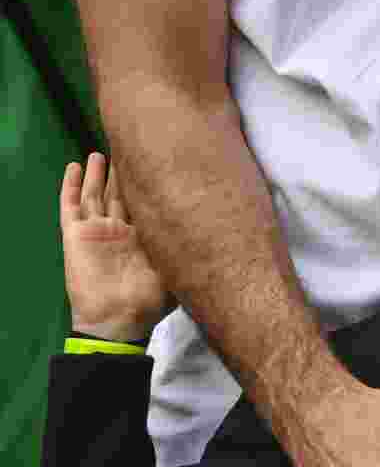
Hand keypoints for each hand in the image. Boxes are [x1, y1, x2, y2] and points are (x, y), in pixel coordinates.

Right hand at [60, 152, 174, 340]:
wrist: (119, 320)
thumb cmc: (149, 302)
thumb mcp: (177, 272)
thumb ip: (189, 253)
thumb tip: (222, 236)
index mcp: (142, 238)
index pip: (144, 204)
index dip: (147, 184)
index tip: (158, 160)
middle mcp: (120, 231)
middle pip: (119, 194)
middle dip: (122, 172)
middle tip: (129, 146)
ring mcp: (96, 231)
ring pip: (95, 194)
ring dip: (98, 174)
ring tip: (101, 151)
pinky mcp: (76, 236)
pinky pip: (70, 206)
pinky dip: (71, 186)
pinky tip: (75, 167)